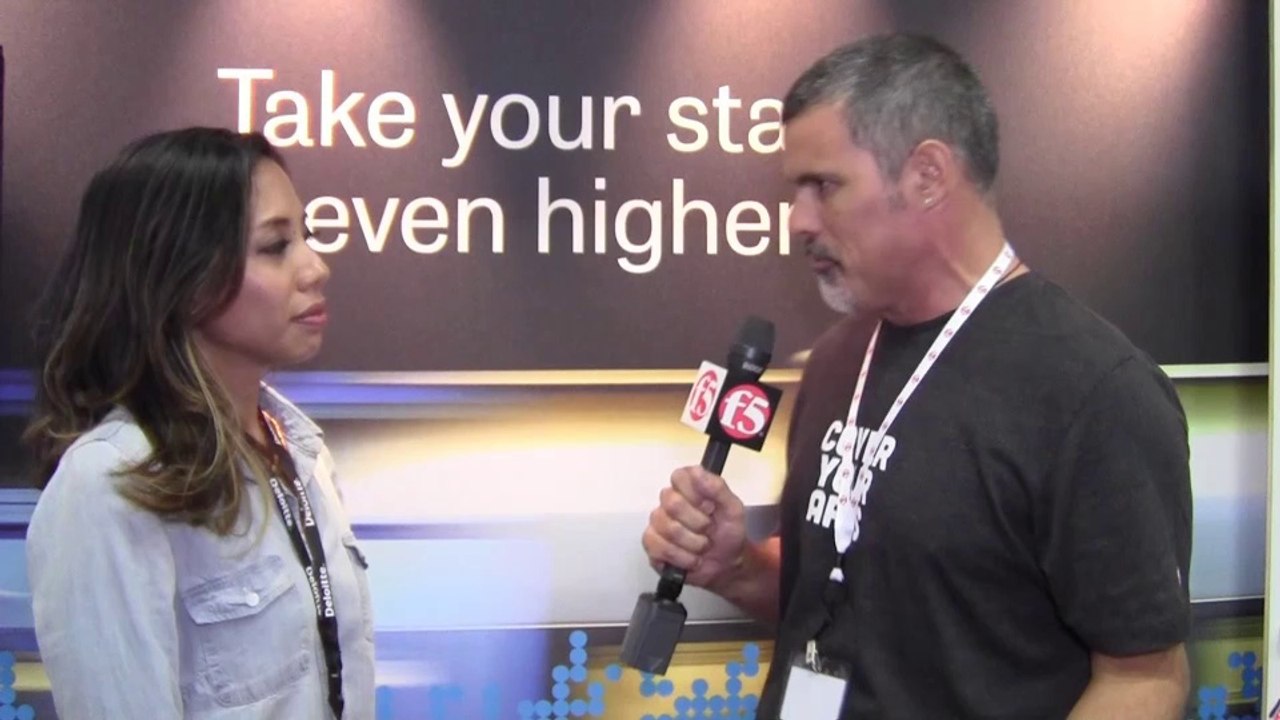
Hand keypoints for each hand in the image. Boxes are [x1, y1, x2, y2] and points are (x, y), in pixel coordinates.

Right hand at [641, 465, 747, 589]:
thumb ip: (717, 488)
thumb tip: (697, 472)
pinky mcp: (651, 544)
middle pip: (672, 504)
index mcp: (687, 485)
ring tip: (702, 547)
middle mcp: (668, 500)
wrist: (726, 565)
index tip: (710, 507)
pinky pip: (659, 548)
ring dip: (693, 544)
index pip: (679, 477)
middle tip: (708, 530)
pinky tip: (691, 559)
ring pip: (668, 528)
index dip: (696, 495)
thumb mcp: (733, 509)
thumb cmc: (728, 533)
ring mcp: (657, 522)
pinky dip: (682, 558)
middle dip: (698, 524)